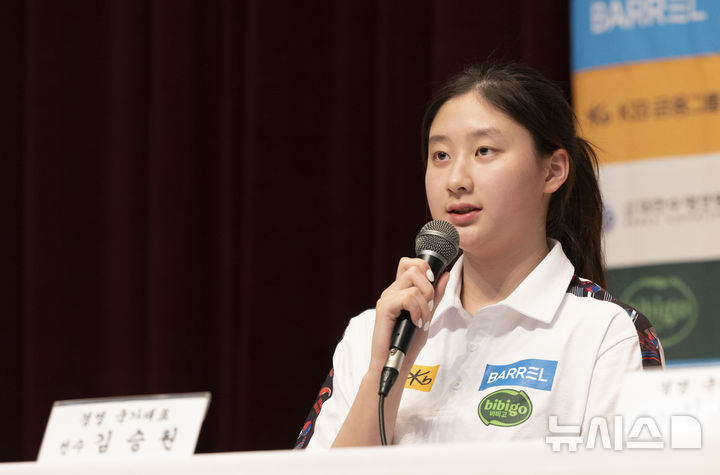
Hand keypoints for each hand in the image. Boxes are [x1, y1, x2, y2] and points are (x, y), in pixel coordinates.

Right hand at [368, 257, 450, 372]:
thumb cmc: (408, 344)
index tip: (432, 287)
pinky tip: (415, 322)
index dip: (424, 267)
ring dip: (425, 303)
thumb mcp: (427, 315)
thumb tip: (445, 275)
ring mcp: (386, 298)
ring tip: (422, 320)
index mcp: (400, 291)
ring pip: (413, 281)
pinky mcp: (384, 308)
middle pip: (413, 267)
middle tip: (428, 307)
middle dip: (429, 286)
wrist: (395, 366)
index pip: (410, 263)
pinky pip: (408, 297)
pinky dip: (417, 309)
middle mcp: (392, 291)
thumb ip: (435, 296)